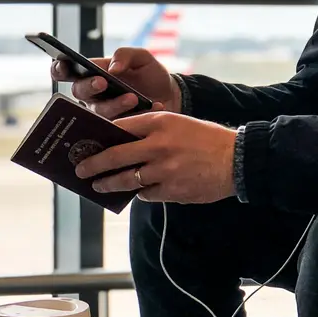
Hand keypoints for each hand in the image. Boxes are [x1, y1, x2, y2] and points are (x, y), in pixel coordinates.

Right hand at [50, 47, 181, 119]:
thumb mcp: (141, 57)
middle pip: (78, 92)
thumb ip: (126, 55)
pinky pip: (120, 125)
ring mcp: (103, 114)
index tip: (62, 64)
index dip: (59, 68)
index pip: (67, 71)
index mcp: (91, 74)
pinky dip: (138, 114)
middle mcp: (92, 95)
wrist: (170, 96)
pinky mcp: (117, 128)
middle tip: (102, 82)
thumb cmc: (149, 74)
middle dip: (89, 86)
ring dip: (115, 104)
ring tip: (132, 97)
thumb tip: (112, 68)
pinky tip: (152, 106)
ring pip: (99, 112)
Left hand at [73, 111, 236, 203]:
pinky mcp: (171, 190)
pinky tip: (135, 191)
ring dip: (109, 184)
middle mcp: (159, 145)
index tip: (87, 143)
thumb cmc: (205, 139)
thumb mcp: (178, 123)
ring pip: (127, 179)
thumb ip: (150, 131)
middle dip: (94, 165)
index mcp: (160, 122)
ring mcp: (164, 169)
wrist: (237, 160)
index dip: (100, 136)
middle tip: (80, 170)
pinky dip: (140, 192)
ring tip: (98, 186)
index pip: (120, 127)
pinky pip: (146, 193)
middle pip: (115, 156)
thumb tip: (120, 144)